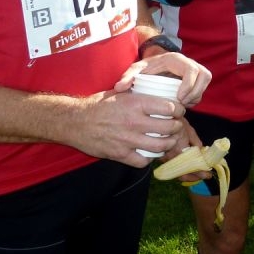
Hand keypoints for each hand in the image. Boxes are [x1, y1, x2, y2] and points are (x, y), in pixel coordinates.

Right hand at [64, 89, 191, 167]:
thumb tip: (158, 92)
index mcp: (136, 103)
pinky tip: (150, 153)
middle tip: (177, 126)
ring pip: (159, 146)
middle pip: (168, 128)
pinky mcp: (119, 154)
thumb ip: (139, 94)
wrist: (75, 121)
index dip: (178, 109)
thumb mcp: (121, 92)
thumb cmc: (98, 104)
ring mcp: (128, 140)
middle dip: (177, 127)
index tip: (179, 110)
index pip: (169, 107)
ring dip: (168, 143)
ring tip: (170, 140)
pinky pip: (142, 161)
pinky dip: (150, 158)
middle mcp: (134, 122)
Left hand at [115, 52, 211, 106]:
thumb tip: (119, 87)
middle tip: (182, 103)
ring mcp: (194, 70)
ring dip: (197, 95)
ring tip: (182, 105)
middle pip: (204, 75)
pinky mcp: (196, 78)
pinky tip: (183, 104)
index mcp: (175, 59)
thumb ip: (128, 77)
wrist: (150, 68)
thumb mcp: (135, 71)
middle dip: (195, 92)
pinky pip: (202, 88)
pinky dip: (196, 97)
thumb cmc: (144, 69)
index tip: (179, 98)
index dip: (189, 85)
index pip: (191, 69)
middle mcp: (188, 62)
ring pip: (206, 81)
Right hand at [158, 118, 213, 183]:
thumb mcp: (189, 130)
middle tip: (205, 176)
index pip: (189, 167)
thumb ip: (196, 143)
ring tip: (199, 174)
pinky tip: (189, 169)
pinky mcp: (161, 157)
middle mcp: (169, 157)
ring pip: (176, 172)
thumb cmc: (176, 122)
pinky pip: (172, 168)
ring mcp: (163, 158)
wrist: (159, 118)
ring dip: (188, 175)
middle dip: (194, 177)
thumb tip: (202, 153)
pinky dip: (181, 170)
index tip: (208, 174)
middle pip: (181, 174)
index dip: (199, 172)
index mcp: (177, 149)